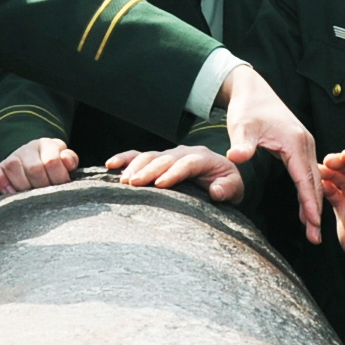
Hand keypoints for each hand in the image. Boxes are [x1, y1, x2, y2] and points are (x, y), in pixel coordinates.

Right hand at [0, 136, 77, 193]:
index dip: (58, 178)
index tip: (60, 188)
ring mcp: (11, 157)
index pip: (52, 162)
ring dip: (23, 186)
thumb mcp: (64, 161)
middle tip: (45, 196)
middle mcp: (28, 148)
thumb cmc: (52, 167)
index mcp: (47, 145)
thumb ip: (70, 160)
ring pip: (13, 167)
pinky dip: (0, 181)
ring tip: (29, 197)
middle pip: (34, 168)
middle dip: (42, 186)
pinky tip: (9, 192)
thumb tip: (66, 160)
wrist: (33, 160)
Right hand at [108, 144, 241, 201]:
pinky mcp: (157, 159)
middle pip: (164, 158)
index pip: (187, 163)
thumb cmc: (226, 185)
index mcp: (203, 158)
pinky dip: (124, 158)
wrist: (221, 179)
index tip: (160, 184)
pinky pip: (138, 155)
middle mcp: (184, 153)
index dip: (173, 173)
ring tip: (123, 180)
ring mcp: (169, 155)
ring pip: (149, 156)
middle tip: (133, 183)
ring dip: (134, 166)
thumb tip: (216, 191)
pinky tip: (110, 164)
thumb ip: (228, 188)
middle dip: (148, 169)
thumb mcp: (235, 188)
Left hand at [219, 64, 320, 241]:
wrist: (252, 89)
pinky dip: (309, 192)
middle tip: (315, 238)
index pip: (305, 180)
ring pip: (314, 180)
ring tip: (312, 230)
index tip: (313, 225)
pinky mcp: (299, 147)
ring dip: (314, 204)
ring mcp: (305, 145)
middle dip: (316, 211)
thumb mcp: (242, 126)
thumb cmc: (247, 108)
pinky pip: (308, 174)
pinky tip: (305, 209)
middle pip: (315, 184)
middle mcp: (306, 144)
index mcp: (295, 143)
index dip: (310, 204)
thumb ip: (241, 144)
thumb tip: (236, 157)